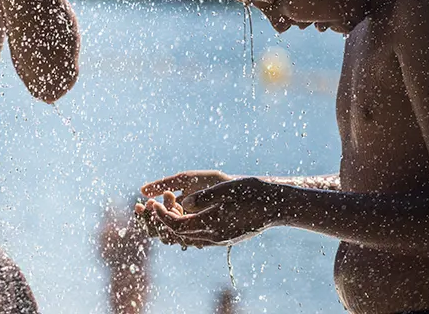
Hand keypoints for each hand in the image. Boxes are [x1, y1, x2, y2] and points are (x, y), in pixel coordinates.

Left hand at [139, 177, 284, 247]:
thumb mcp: (227, 189)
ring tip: (163, 209)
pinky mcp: (224, 237)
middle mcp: (214, 237)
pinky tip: (183, 215)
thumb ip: (205, 196)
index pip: (177, 225)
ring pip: (187, 238)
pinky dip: (185, 228)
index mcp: (213, 225)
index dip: (161, 215)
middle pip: (179, 234)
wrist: (277, 206)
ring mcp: (220, 239)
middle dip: (162, 221)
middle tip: (151, 205)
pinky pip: (198, 237)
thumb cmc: (253, 193)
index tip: (151, 202)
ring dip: (172, 225)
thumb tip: (184, 201)